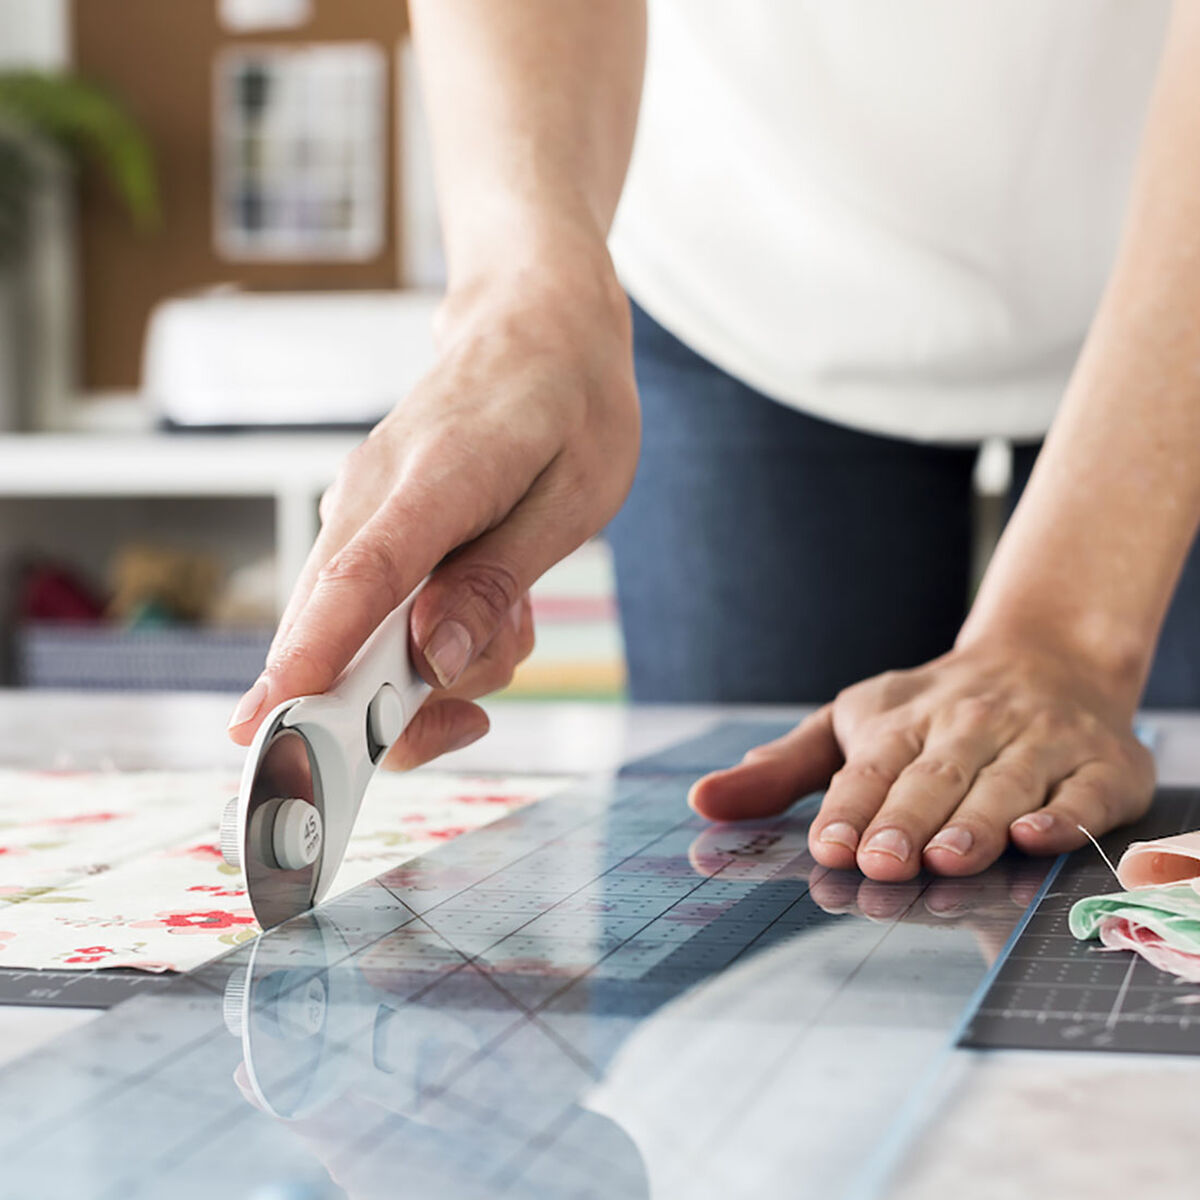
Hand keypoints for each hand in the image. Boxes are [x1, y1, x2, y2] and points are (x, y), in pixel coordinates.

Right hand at [227, 254, 638, 767]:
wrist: (535, 325)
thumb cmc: (568, 404)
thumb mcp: (573, 496)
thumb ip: (498, 579)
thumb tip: (433, 659)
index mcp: (436, 477)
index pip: (362, 577)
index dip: (315, 656)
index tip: (271, 725)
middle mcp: (371, 496)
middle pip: (335, 631)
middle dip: (401, 703)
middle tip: (493, 680)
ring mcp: (356, 512)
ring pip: (356, 639)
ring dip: (437, 665)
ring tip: (514, 608)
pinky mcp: (361, 531)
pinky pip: (372, 619)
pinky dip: (427, 639)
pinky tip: (485, 600)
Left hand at [688, 637, 1155, 881]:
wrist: (1044, 656)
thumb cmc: (931, 711)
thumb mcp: (849, 725)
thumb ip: (782, 770)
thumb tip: (702, 801)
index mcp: (900, 723)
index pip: (869, 770)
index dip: (850, 808)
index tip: (829, 847)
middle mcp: (968, 728)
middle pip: (933, 779)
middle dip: (905, 821)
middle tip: (881, 861)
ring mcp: (1038, 742)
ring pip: (1005, 783)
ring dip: (977, 819)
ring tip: (949, 855)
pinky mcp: (1102, 762)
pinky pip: (1086, 790)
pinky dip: (1066, 812)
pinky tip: (1040, 835)